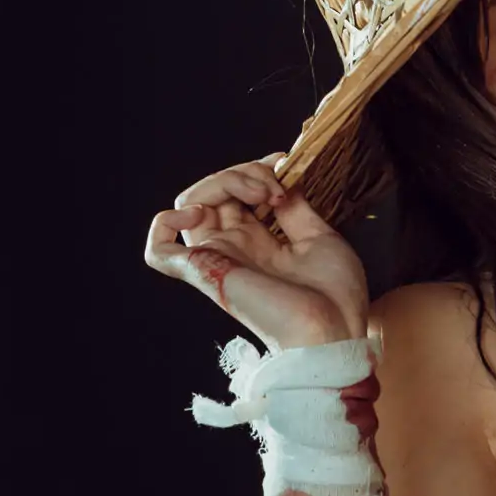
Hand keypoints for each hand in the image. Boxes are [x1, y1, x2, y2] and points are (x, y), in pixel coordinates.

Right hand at [144, 155, 369, 349]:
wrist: (335, 331)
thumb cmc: (334, 298)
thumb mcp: (320, 237)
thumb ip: (295, 207)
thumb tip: (278, 178)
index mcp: (259, 243)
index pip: (237, 192)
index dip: (254, 169)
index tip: (283, 164)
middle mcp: (234, 249)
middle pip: (213, 191)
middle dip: (244, 172)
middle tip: (276, 186)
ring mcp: (218, 259)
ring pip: (190, 202)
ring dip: (223, 181)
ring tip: (261, 194)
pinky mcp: (205, 272)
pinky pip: (160, 250)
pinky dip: (165, 222)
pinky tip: (199, 210)